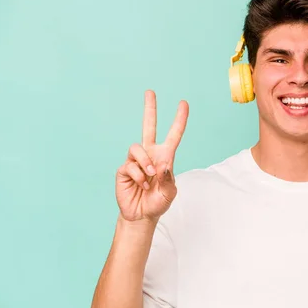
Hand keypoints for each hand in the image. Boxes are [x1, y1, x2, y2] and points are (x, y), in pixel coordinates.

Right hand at [115, 90, 188, 222]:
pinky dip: (138, 175)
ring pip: (137, 148)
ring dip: (145, 162)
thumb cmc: (158, 202)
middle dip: (150, 109)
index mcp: (165, 157)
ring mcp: (136, 161)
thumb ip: (167, 178)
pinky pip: (130, 164)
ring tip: (149, 177)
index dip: (179, 120)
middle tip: (150, 92)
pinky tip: (141, 185)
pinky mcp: (124, 169)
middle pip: (149, 126)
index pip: (174, 135)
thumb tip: (162, 164)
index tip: (184, 104)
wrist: (142, 215)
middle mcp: (150, 155)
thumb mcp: (169, 192)